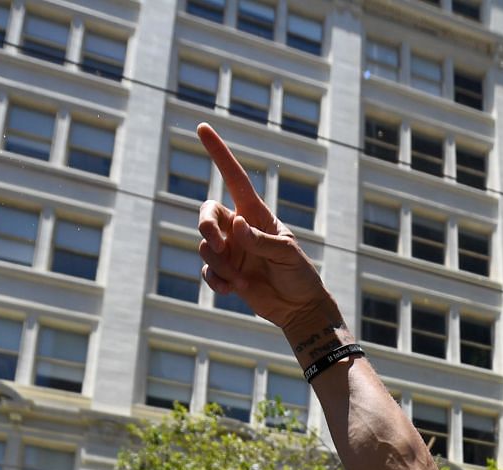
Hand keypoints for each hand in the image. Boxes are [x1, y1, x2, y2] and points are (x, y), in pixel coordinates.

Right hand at [195, 124, 340, 334]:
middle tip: (218, 244)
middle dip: (206, 225)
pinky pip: (207, 271)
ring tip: (241, 280)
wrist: (299, 308)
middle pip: (207, 212)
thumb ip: (261, 241)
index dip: (219, 154)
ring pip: (204, 245)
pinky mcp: (226, 273)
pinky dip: (216, 281)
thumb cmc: (299, 275)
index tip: (202, 127)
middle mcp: (239, 228)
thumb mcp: (287, 254)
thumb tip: (236, 227)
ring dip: (219, 264)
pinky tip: (233, 291)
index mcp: (256, 214)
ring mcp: (231, 250)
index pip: (234, 178)